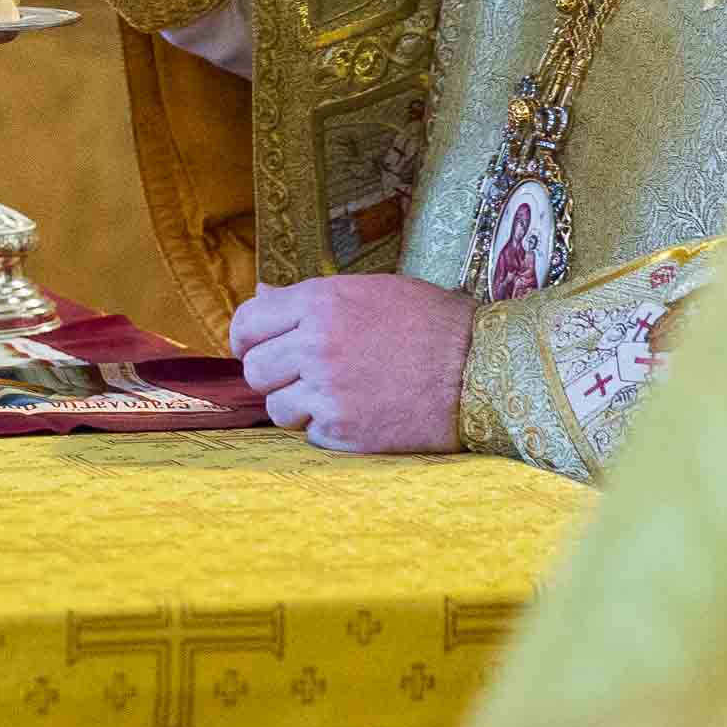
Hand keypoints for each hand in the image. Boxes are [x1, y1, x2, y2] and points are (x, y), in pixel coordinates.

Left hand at [230, 275, 473, 452]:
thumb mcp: (369, 291)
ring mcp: (328, 391)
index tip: (255, 347)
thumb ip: (309, 298)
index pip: (247, 322)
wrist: (481, 369)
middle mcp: (316, 346)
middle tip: (299, 376)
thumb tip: (261, 296)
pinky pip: (310, 434)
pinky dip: (328, 430)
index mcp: (319, 303)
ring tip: (336, 396)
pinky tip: (360, 413)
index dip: (246, 338)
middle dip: (272, 375)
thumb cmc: (430, 324)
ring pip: (277, 408)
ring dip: (298, 406)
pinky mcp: (345, 430)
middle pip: (255, 369)